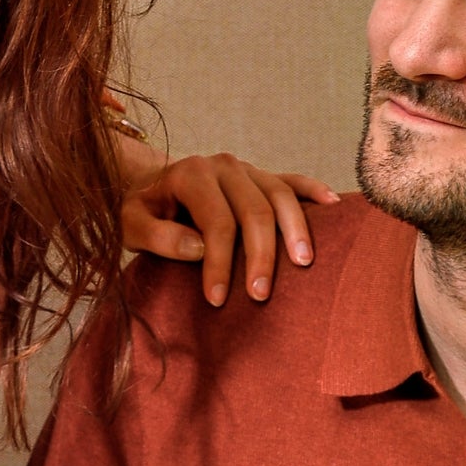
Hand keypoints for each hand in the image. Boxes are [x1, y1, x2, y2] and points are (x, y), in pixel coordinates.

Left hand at [117, 136, 338, 305]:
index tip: (217, 299)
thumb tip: (198, 249)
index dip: (219, 262)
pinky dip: (314, 191)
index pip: (216, 222)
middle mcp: (223, 166)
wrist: (149, 187)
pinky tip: (333, 207)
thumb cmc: (141, 212)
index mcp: (191, 174)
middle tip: (260, 295)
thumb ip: (157, 237)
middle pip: (254, 210)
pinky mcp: (261, 177)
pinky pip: (293, 181)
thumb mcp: (131, 225)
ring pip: (280, 196)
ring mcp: (246, 169)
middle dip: (260, 255)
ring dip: (295, 230)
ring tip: (303, 264)